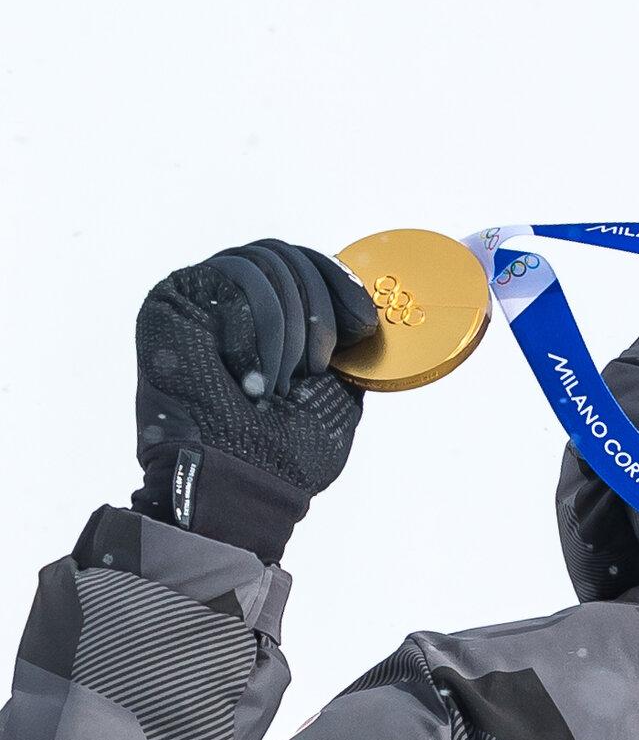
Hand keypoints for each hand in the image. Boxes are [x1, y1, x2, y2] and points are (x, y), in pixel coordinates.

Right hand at [130, 239, 378, 561]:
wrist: (247, 484)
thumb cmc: (289, 451)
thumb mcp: (338, 388)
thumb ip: (345, 343)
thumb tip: (371, 306)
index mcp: (271, 319)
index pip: (306, 264)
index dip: (341, 282)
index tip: (364, 323)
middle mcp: (233, 302)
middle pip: (285, 256)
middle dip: (316, 309)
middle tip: (314, 366)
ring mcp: (199, 301)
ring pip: (259, 264)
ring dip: (285, 327)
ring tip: (279, 381)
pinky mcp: (167, 304)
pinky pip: (225, 278)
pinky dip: (252, 330)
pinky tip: (249, 378)